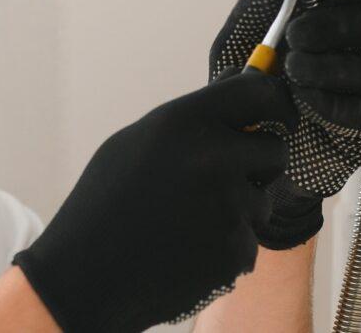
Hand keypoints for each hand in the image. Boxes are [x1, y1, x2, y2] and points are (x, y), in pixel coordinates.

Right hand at [12, 73, 296, 331]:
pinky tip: (188, 250)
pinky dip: (226, 247)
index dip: (275, 102)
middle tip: (231, 176)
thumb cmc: (108, 202)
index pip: (259, 92)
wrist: (82, 277)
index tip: (278, 113)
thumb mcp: (139, 141)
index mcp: (187, 121)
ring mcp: (228, 205)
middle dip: (260, 162)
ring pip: (263, 201)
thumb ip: (195, 117)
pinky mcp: (235, 250)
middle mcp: (214, 157)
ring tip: (190, 220)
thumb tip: (238, 83)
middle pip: (276, 149)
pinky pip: (248, 240)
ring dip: (240, 210)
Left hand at [210, 0, 360, 248]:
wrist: (240, 154)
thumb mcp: (237, 43)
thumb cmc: (242, 93)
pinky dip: (334, 100)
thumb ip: (257, 4)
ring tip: (292, 72)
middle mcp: (350, 47)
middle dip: (335, 23)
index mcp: (326, 17)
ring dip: (328, 64)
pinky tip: (307, 100)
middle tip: (297, 35)